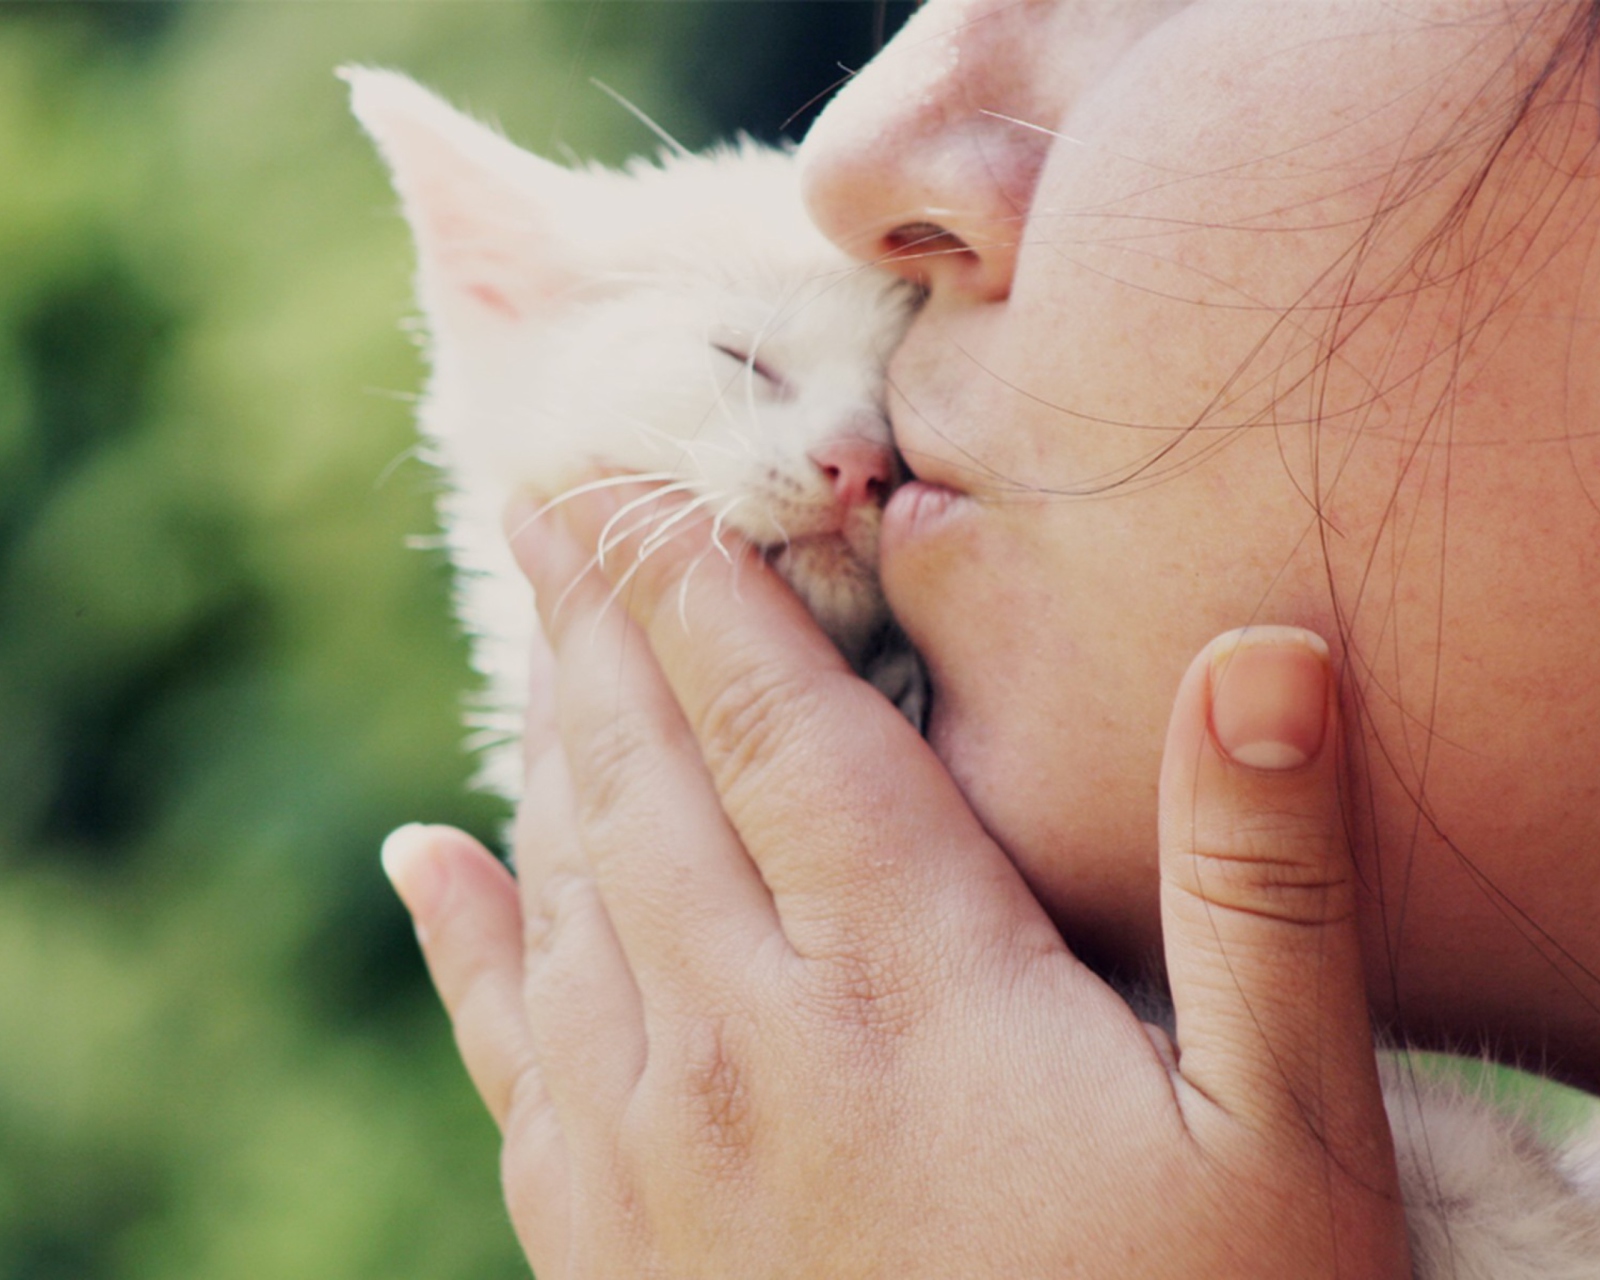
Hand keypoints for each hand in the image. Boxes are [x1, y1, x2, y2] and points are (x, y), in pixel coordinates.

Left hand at [380, 488, 1411, 1277]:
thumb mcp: (1289, 1129)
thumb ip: (1262, 886)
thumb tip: (1261, 658)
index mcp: (906, 982)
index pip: (770, 724)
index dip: (695, 588)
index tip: (632, 484)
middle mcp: (743, 1039)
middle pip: (642, 776)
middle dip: (597, 623)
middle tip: (552, 509)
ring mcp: (651, 1145)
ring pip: (567, 882)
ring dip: (545, 741)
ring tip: (535, 636)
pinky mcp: (604, 1240)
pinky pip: (505, 1045)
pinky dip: (463, 935)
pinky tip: (428, 865)